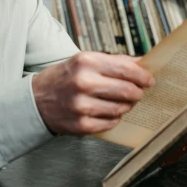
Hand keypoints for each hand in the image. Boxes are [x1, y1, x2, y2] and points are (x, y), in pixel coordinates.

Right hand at [32, 52, 154, 135]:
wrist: (36, 99)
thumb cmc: (65, 77)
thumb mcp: (85, 61)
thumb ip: (114, 62)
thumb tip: (143, 64)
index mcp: (86, 61)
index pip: (126, 68)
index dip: (143, 76)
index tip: (149, 79)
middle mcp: (83, 82)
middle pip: (127, 90)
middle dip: (138, 92)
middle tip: (139, 92)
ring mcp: (81, 105)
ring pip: (121, 108)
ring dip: (126, 106)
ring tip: (121, 101)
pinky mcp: (81, 125)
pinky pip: (111, 123)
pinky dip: (114, 118)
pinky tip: (107, 111)